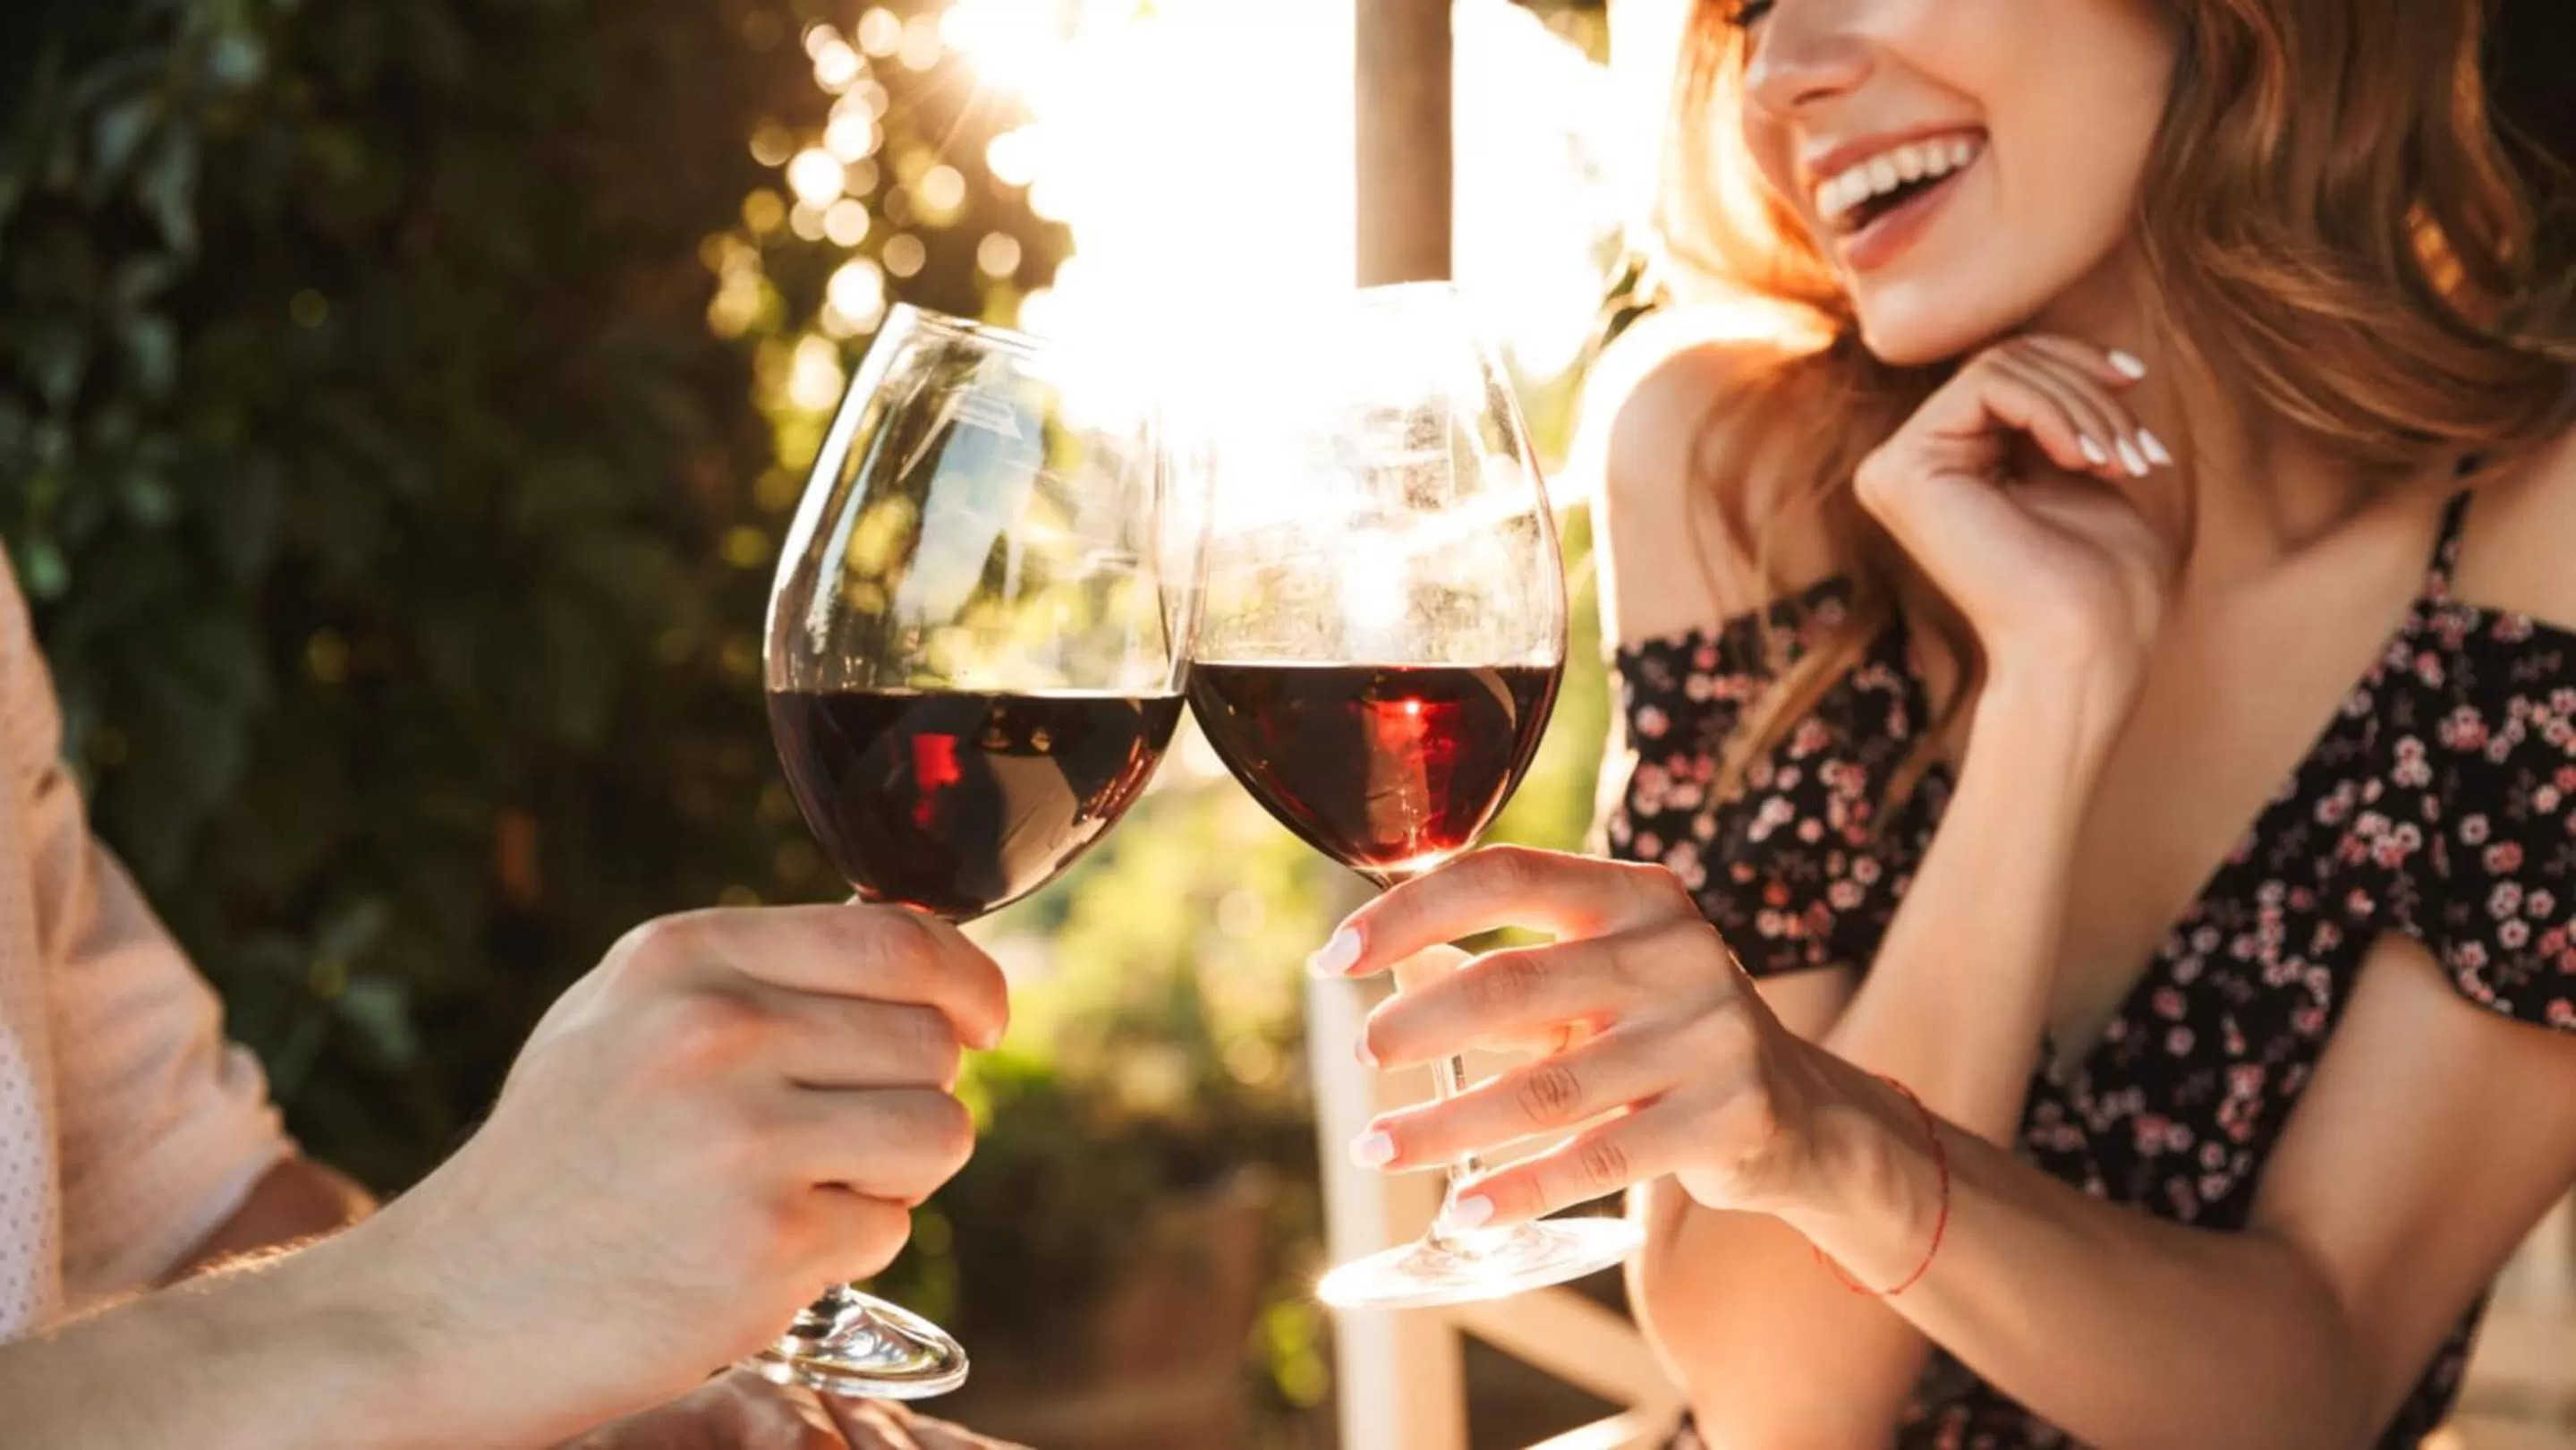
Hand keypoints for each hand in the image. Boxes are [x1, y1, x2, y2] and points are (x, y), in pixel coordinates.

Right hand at [345, 904, 1008, 1443]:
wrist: (452, 1306)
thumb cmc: (563, 1157)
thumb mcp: (629, 1016)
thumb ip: (761, 972)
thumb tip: (923, 946)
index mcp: (686, 958)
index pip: (899, 935)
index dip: (966, 980)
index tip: (979, 1016)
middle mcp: (717, 1032)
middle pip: (934, 1040)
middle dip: (913, 1091)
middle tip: (835, 1133)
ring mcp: (745, 1140)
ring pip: (939, 1131)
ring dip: (894, 1172)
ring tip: (795, 1188)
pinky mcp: (771, 1244)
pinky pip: (892, 1227)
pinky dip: (848, 1245)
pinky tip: (756, 1249)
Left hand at [1331, 847, 1884, 1224]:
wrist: (1805, 1115)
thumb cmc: (1668, 1035)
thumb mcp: (1597, 982)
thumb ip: (1504, 970)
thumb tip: (1390, 960)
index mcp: (1638, 895)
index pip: (1505, 876)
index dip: (1409, 913)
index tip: (1336, 957)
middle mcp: (1680, 952)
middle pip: (1515, 985)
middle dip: (1419, 1025)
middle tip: (1361, 1056)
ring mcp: (1711, 1036)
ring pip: (1546, 1089)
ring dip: (1445, 1124)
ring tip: (1375, 1148)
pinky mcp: (1728, 1118)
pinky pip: (1598, 1160)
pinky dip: (1520, 1188)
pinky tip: (1464, 1209)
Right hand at [1854, 335, 2177, 727]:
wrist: (2086, 647)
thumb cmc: (2101, 581)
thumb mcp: (2083, 470)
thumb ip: (2060, 414)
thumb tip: (2077, 351)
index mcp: (1943, 466)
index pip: (2004, 369)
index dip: (2075, 362)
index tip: (2135, 385)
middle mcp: (1906, 464)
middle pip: (2003, 358)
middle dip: (2087, 388)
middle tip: (2137, 448)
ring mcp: (1895, 468)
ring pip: (2000, 365)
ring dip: (2083, 402)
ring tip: (2122, 459)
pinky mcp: (1900, 471)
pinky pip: (1988, 385)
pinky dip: (2055, 410)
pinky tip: (2085, 460)